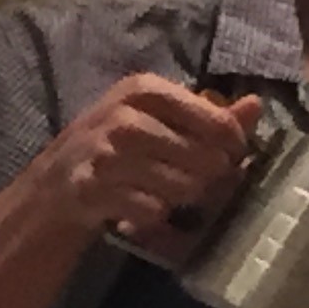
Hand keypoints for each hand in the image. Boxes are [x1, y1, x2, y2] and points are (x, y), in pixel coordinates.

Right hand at [26, 75, 261, 246]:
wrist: (51, 186)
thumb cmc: (114, 147)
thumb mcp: (156, 120)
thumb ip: (208, 114)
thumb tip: (257, 105)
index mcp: (143, 89)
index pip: (214, 120)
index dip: (232, 145)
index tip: (231, 158)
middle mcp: (123, 116)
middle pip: (204, 158)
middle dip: (210, 178)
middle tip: (201, 184)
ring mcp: (105, 154)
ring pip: (182, 187)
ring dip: (184, 200)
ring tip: (172, 197)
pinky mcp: (92, 190)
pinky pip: (152, 212)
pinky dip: (155, 218)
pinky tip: (144, 212)